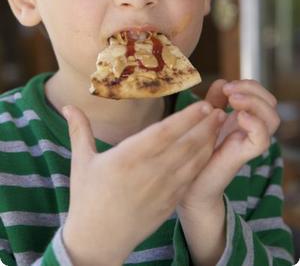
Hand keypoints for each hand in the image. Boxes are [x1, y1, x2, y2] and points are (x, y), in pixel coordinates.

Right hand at [61, 101, 223, 265]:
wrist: (98, 241)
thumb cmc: (88, 198)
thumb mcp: (81, 161)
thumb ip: (79, 130)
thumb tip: (68, 105)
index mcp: (127, 158)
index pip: (164, 133)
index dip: (186, 118)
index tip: (202, 104)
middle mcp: (149, 172)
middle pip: (184, 144)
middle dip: (205, 125)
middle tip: (220, 108)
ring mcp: (162, 189)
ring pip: (192, 161)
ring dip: (209, 141)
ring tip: (220, 124)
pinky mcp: (169, 203)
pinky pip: (192, 178)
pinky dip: (204, 162)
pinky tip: (211, 150)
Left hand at [178, 79, 279, 210]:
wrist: (189, 187)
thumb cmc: (197, 153)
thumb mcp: (205, 119)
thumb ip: (214, 100)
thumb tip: (223, 82)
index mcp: (242, 119)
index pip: (261, 96)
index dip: (249, 85)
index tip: (227, 85)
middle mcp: (249, 130)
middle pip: (271, 104)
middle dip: (253, 90)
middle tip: (230, 90)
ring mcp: (248, 142)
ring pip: (272, 119)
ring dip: (254, 103)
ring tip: (233, 100)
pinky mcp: (243, 155)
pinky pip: (262, 140)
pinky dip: (255, 124)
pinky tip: (240, 117)